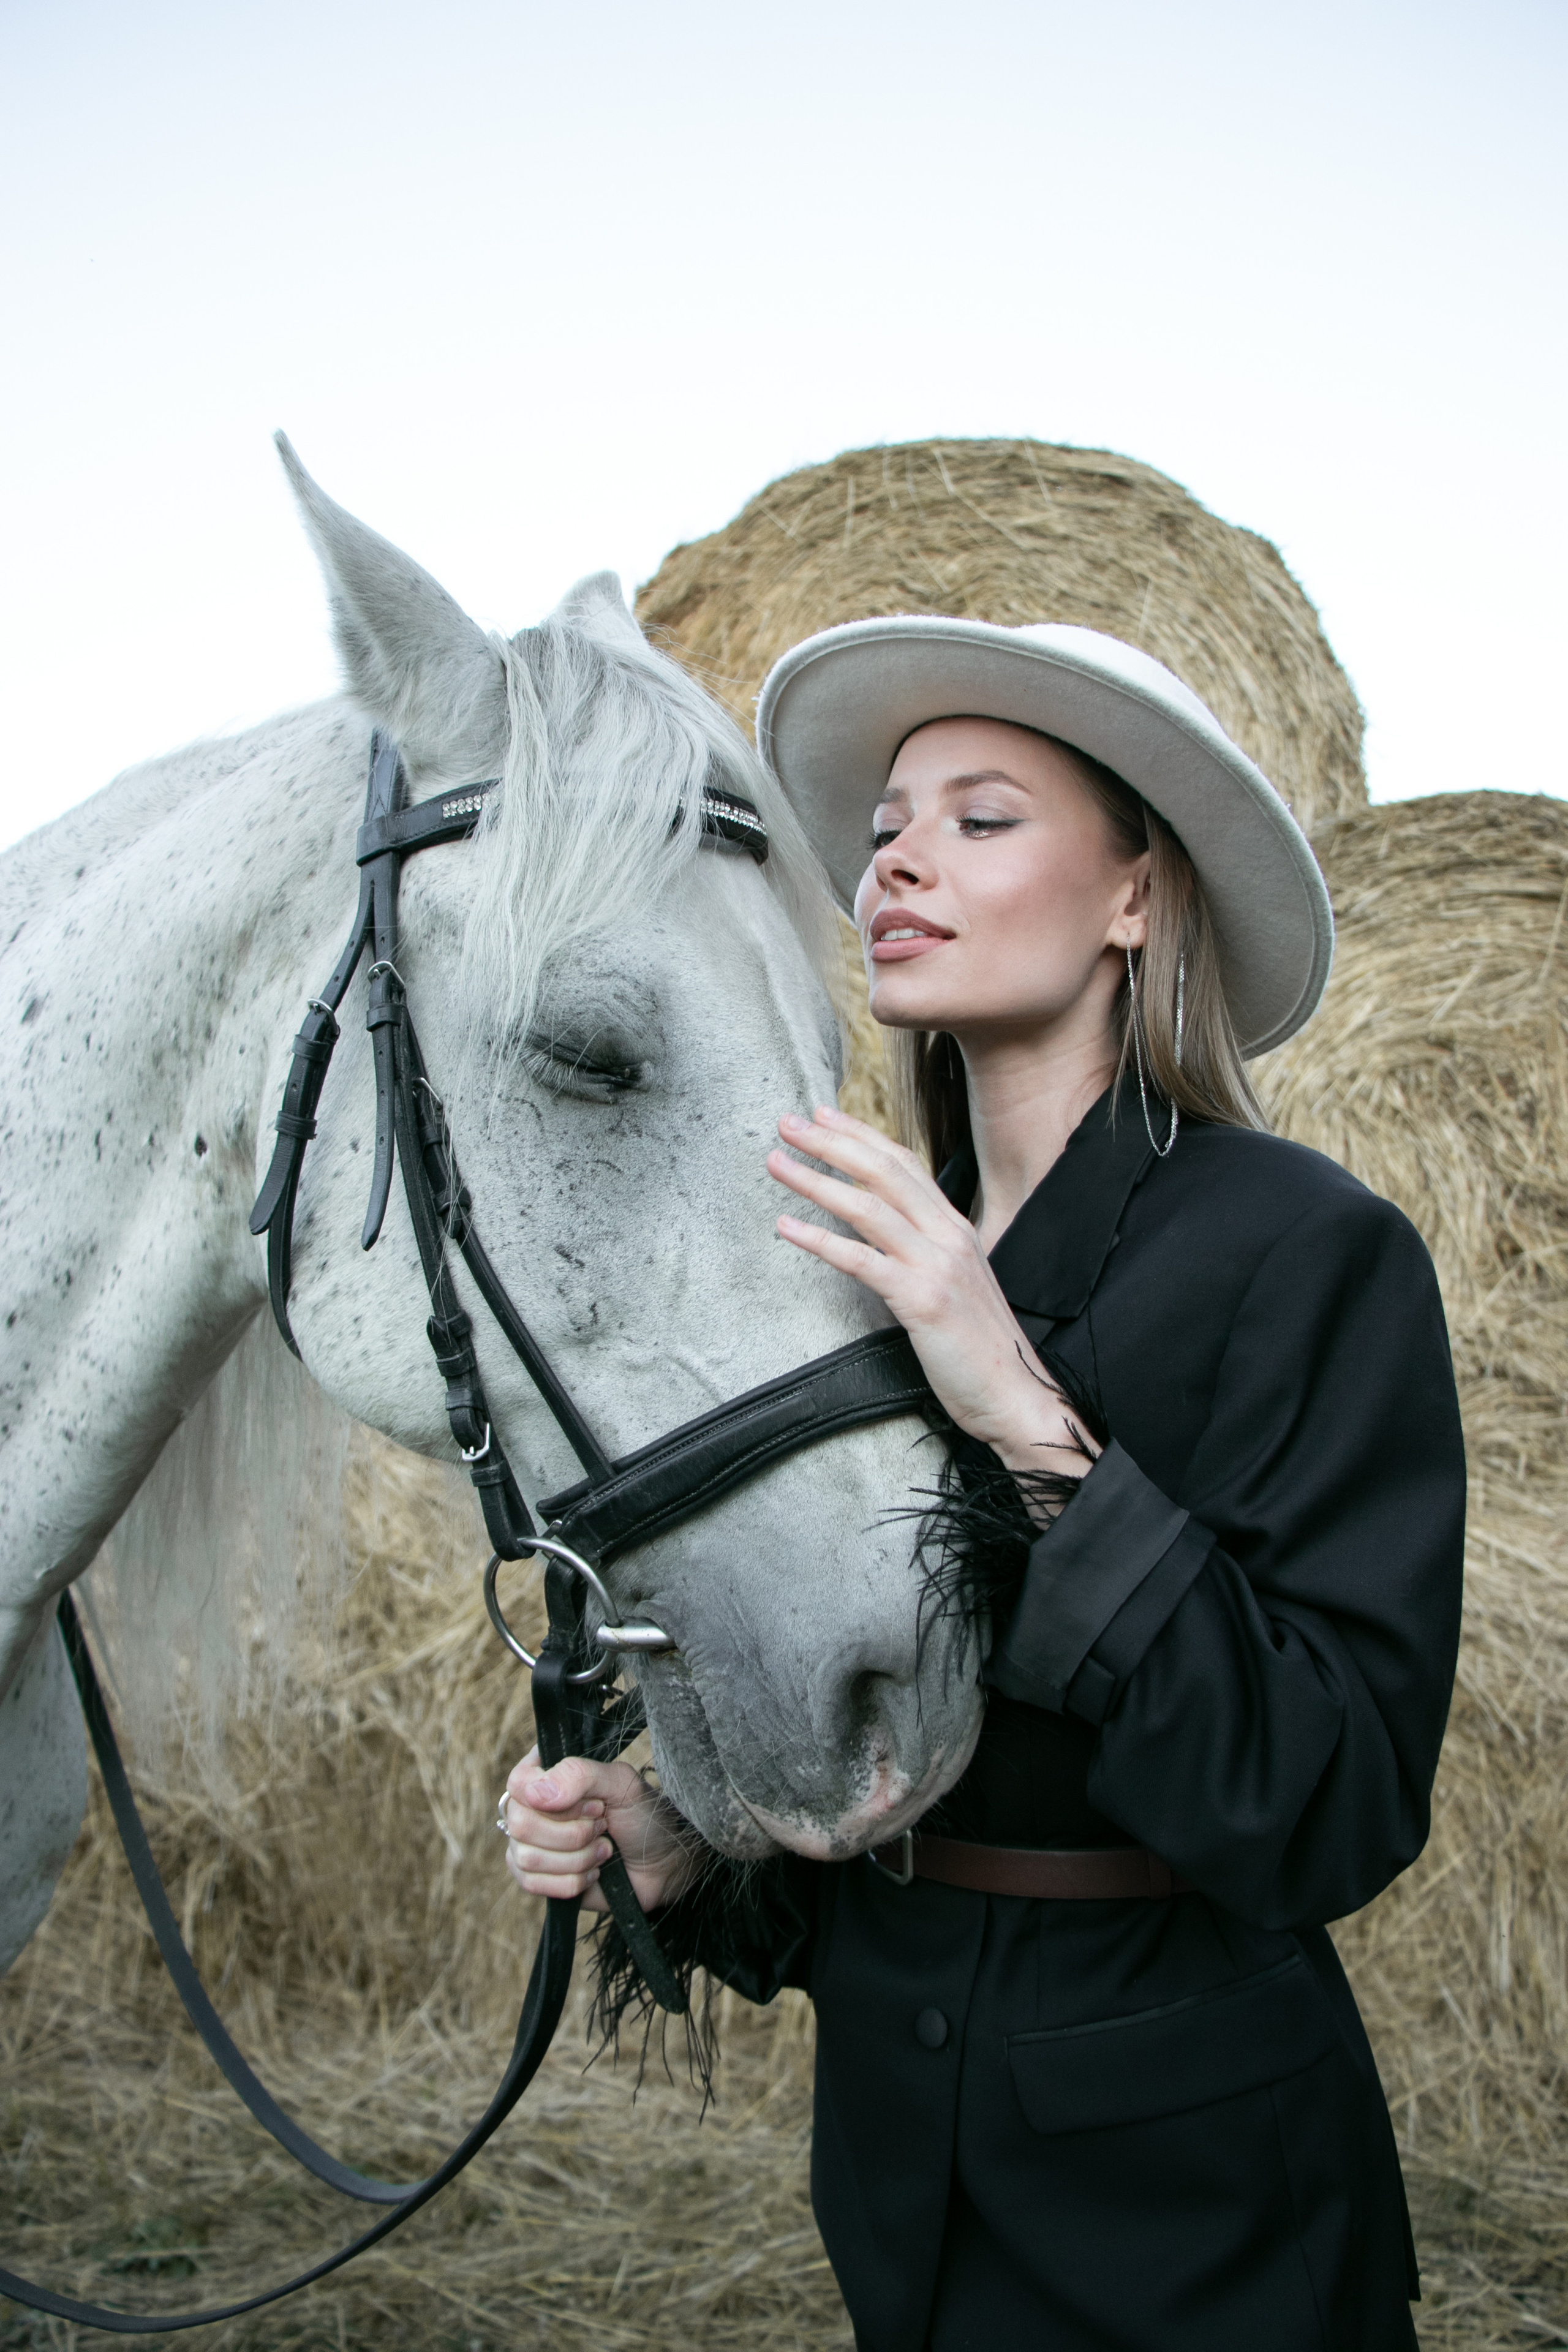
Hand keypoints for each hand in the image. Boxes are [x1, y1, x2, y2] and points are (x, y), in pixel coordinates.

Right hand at [502, 1748, 696, 1914]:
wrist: (662, 1864)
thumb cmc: (643, 1816)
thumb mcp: (622, 1783)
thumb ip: (580, 1774)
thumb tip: (535, 1794)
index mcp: (547, 1775)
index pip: (519, 1783)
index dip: (555, 1799)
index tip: (595, 1805)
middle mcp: (531, 1809)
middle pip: (521, 1824)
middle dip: (573, 1833)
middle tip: (603, 1827)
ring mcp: (529, 1845)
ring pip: (527, 1858)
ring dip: (577, 1858)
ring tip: (603, 1849)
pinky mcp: (535, 1879)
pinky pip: (532, 1884)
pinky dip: (571, 1881)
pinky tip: (593, 1872)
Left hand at [768, 1106, 1099, 1488]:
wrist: (1017, 1394)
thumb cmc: (981, 1348)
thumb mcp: (959, 1284)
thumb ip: (928, 1253)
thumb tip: (890, 1237)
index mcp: (956, 1229)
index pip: (905, 1165)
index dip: (862, 1136)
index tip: (824, 1116)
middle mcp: (948, 1236)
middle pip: (883, 1172)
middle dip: (831, 1142)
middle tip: (788, 1123)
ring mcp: (937, 1266)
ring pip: (868, 1207)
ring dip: (816, 1181)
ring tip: (777, 1164)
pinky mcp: (922, 1301)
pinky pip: (862, 1260)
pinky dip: (820, 1240)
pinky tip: (787, 1228)